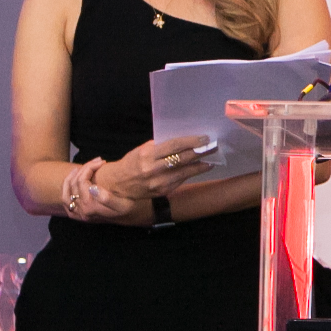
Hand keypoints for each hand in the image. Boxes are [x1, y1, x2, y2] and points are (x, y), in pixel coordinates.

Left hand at [61, 157, 139, 222]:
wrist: (131, 218)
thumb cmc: (129, 209)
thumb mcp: (123, 204)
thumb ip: (107, 198)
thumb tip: (92, 187)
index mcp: (91, 207)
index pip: (82, 181)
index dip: (90, 167)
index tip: (102, 161)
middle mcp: (82, 211)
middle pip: (74, 184)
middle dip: (84, 169)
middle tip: (96, 161)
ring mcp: (79, 214)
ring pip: (66, 193)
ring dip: (71, 178)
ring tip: (81, 168)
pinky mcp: (79, 215)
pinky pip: (66, 201)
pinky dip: (66, 189)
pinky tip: (73, 181)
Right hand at [97, 134, 216, 200]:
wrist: (118, 185)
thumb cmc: (132, 163)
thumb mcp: (142, 150)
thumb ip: (159, 146)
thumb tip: (182, 142)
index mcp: (147, 155)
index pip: (174, 145)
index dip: (191, 142)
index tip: (204, 138)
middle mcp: (153, 169)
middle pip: (182, 159)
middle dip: (200, 152)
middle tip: (213, 147)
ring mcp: (158, 182)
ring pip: (185, 172)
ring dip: (200, 165)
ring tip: (211, 159)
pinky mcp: (162, 191)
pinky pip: (180, 181)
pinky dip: (191, 174)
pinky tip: (199, 169)